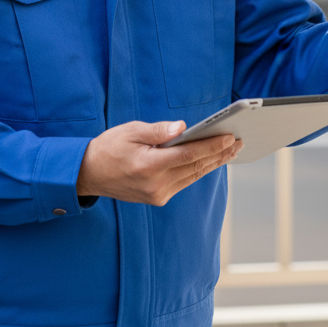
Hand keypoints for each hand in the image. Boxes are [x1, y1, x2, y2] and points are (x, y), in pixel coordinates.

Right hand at [76, 120, 242, 205]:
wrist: (89, 173)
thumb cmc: (109, 147)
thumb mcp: (131, 131)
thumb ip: (158, 131)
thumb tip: (183, 128)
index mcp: (149, 166)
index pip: (189, 155)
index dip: (211, 146)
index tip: (229, 136)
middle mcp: (156, 185)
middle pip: (196, 167)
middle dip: (219, 154)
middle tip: (239, 141)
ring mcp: (157, 194)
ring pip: (193, 176)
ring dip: (213, 163)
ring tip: (231, 150)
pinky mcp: (157, 198)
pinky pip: (184, 182)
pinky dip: (199, 170)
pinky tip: (210, 161)